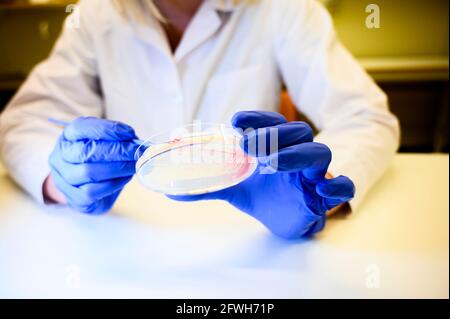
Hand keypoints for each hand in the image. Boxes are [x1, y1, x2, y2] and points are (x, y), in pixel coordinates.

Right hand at [48, 117, 138, 213]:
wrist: (83, 185)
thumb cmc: (96, 159)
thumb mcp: (103, 142)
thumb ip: (116, 138)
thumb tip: (135, 141)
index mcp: (67, 137)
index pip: (82, 128)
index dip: (107, 129)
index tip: (130, 133)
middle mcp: (60, 156)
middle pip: (87, 151)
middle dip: (117, 150)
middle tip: (137, 151)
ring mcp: (63, 178)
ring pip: (89, 172)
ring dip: (118, 168)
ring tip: (135, 164)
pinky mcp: (74, 197)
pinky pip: (93, 190)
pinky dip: (114, 183)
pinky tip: (125, 177)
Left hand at [169, 111, 354, 238]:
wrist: (285, 220)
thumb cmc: (264, 195)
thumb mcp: (235, 188)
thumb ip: (207, 186)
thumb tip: (171, 192)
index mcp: (276, 147)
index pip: (272, 123)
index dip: (257, 118)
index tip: (235, 121)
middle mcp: (297, 155)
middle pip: (298, 132)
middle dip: (274, 135)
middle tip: (247, 145)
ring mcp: (313, 174)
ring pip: (320, 153)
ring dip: (297, 154)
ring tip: (272, 163)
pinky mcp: (324, 197)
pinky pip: (343, 186)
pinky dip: (336, 186)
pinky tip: (319, 190)